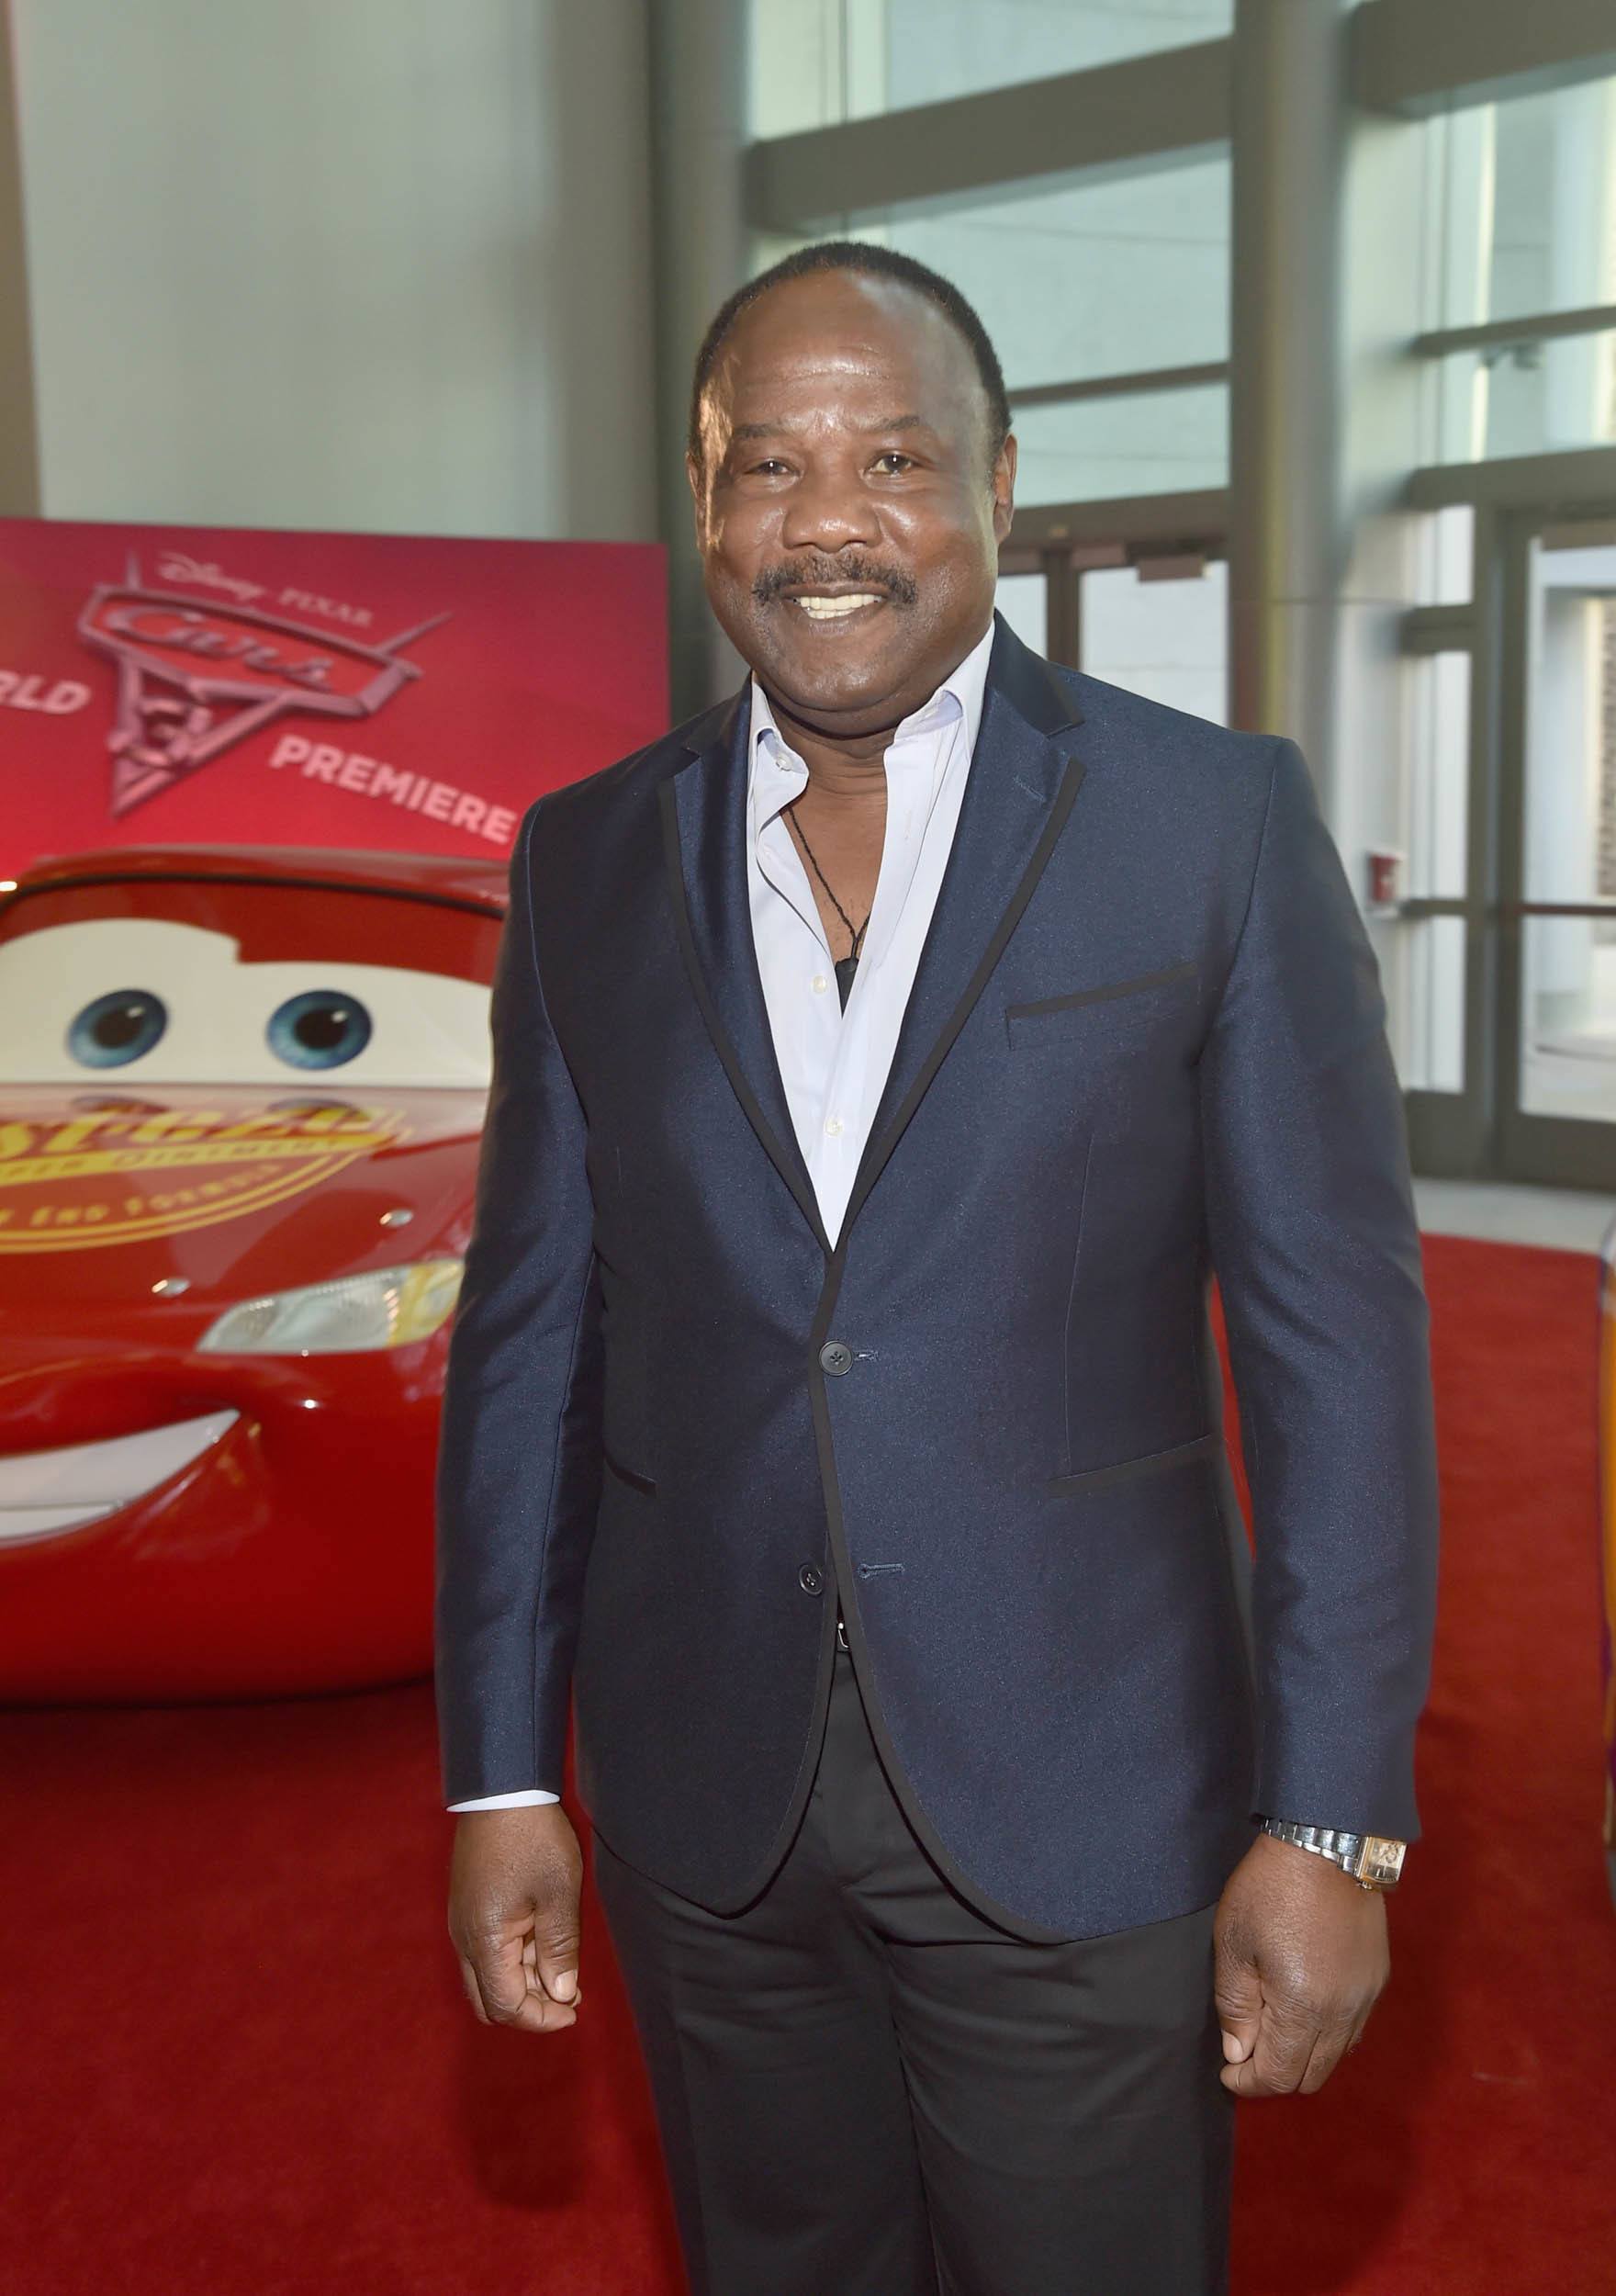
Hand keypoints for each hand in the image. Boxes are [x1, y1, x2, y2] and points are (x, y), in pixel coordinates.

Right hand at [449, 1803, 583, 2034]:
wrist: (501, 1789)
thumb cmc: (533, 1839)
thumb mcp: (558, 1895)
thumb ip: (559, 1949)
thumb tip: (560, 1994)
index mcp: (484, 1941)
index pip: (506, 2005)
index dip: (540, 2018)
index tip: (574, 2010)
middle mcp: (464, 1940)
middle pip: (489, 2001)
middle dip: (529, 2007)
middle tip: (568, 1994)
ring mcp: (463, 1923)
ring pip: (487, 1977)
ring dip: (523, 1982)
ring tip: (563, 1965)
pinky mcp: (468, 1907)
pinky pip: (486, 1952)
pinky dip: (514, 1960)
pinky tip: (544, 1943)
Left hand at [1213, 1831, 1389, 2095]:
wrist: (1327, 1843)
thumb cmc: (1271, 1888)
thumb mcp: (1234, 1942)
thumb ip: (1235, 2004)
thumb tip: (1239, 2052)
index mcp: (1302, 2008)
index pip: (1280, 2076)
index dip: (1249, 2082)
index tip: (1228, 2072)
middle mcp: (1342, 2013)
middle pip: (1312, 2077)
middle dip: (1276, 2074)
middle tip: (1247, 2051)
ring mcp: (1365, 1998)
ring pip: (1337, 2057)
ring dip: (1304, 2055)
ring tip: (1273, 2028)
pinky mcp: (1377, 1980)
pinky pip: (1354, 2030)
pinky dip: (1327, 2035)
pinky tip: (1304, 2010)